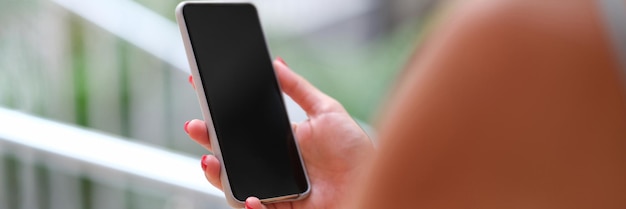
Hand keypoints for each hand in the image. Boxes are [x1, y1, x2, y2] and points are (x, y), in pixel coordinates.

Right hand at [185, 58, 374, 208]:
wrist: (374, 179)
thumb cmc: (354, 150)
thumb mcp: (326, 111)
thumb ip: (298, 89)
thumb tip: (276, 64)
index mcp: (277, 144)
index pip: (240, 133)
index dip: (218, 122)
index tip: (201, 104)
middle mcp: (272, 169)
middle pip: (230, 160)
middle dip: (208, 145)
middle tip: (196, 128)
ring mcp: (274, 192)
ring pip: (236, 187)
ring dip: (219, 177)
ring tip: (212, 161)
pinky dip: (251, 207)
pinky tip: (252, 197)